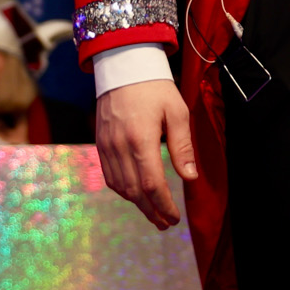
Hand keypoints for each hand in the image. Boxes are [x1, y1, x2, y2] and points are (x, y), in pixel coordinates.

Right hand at [94, 80, 197, 229]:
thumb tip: (190, 177)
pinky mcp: (100, 143)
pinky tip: (136, 195)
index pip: (151, 184)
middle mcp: (119, 146)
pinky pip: (109, 176)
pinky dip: (123, 190)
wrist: (123, 66)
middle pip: (134, 191)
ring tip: (154, 214)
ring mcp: (106, 145)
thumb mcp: (177, 112)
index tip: (174, 217)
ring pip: (120, 186)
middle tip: (166, 223)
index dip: (163, 205)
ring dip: (137, 204)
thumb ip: (183, 146)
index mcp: (141, 138)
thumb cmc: (155, 87)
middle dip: (151, 211)